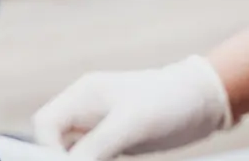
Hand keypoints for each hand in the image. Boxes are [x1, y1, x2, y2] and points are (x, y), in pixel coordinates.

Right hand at [32, 56, 233, 159]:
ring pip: (73, 153)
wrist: (204, 101)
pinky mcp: (115, 140)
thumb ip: (95, 145)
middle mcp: (86, 109)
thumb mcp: (131, 124)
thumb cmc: (170, 102)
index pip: (44, 124)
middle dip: (61, 158)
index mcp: (83, 95)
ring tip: (113, 160)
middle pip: (53, 140)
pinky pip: (92, 158)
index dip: (46, 150)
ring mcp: (100, 125)